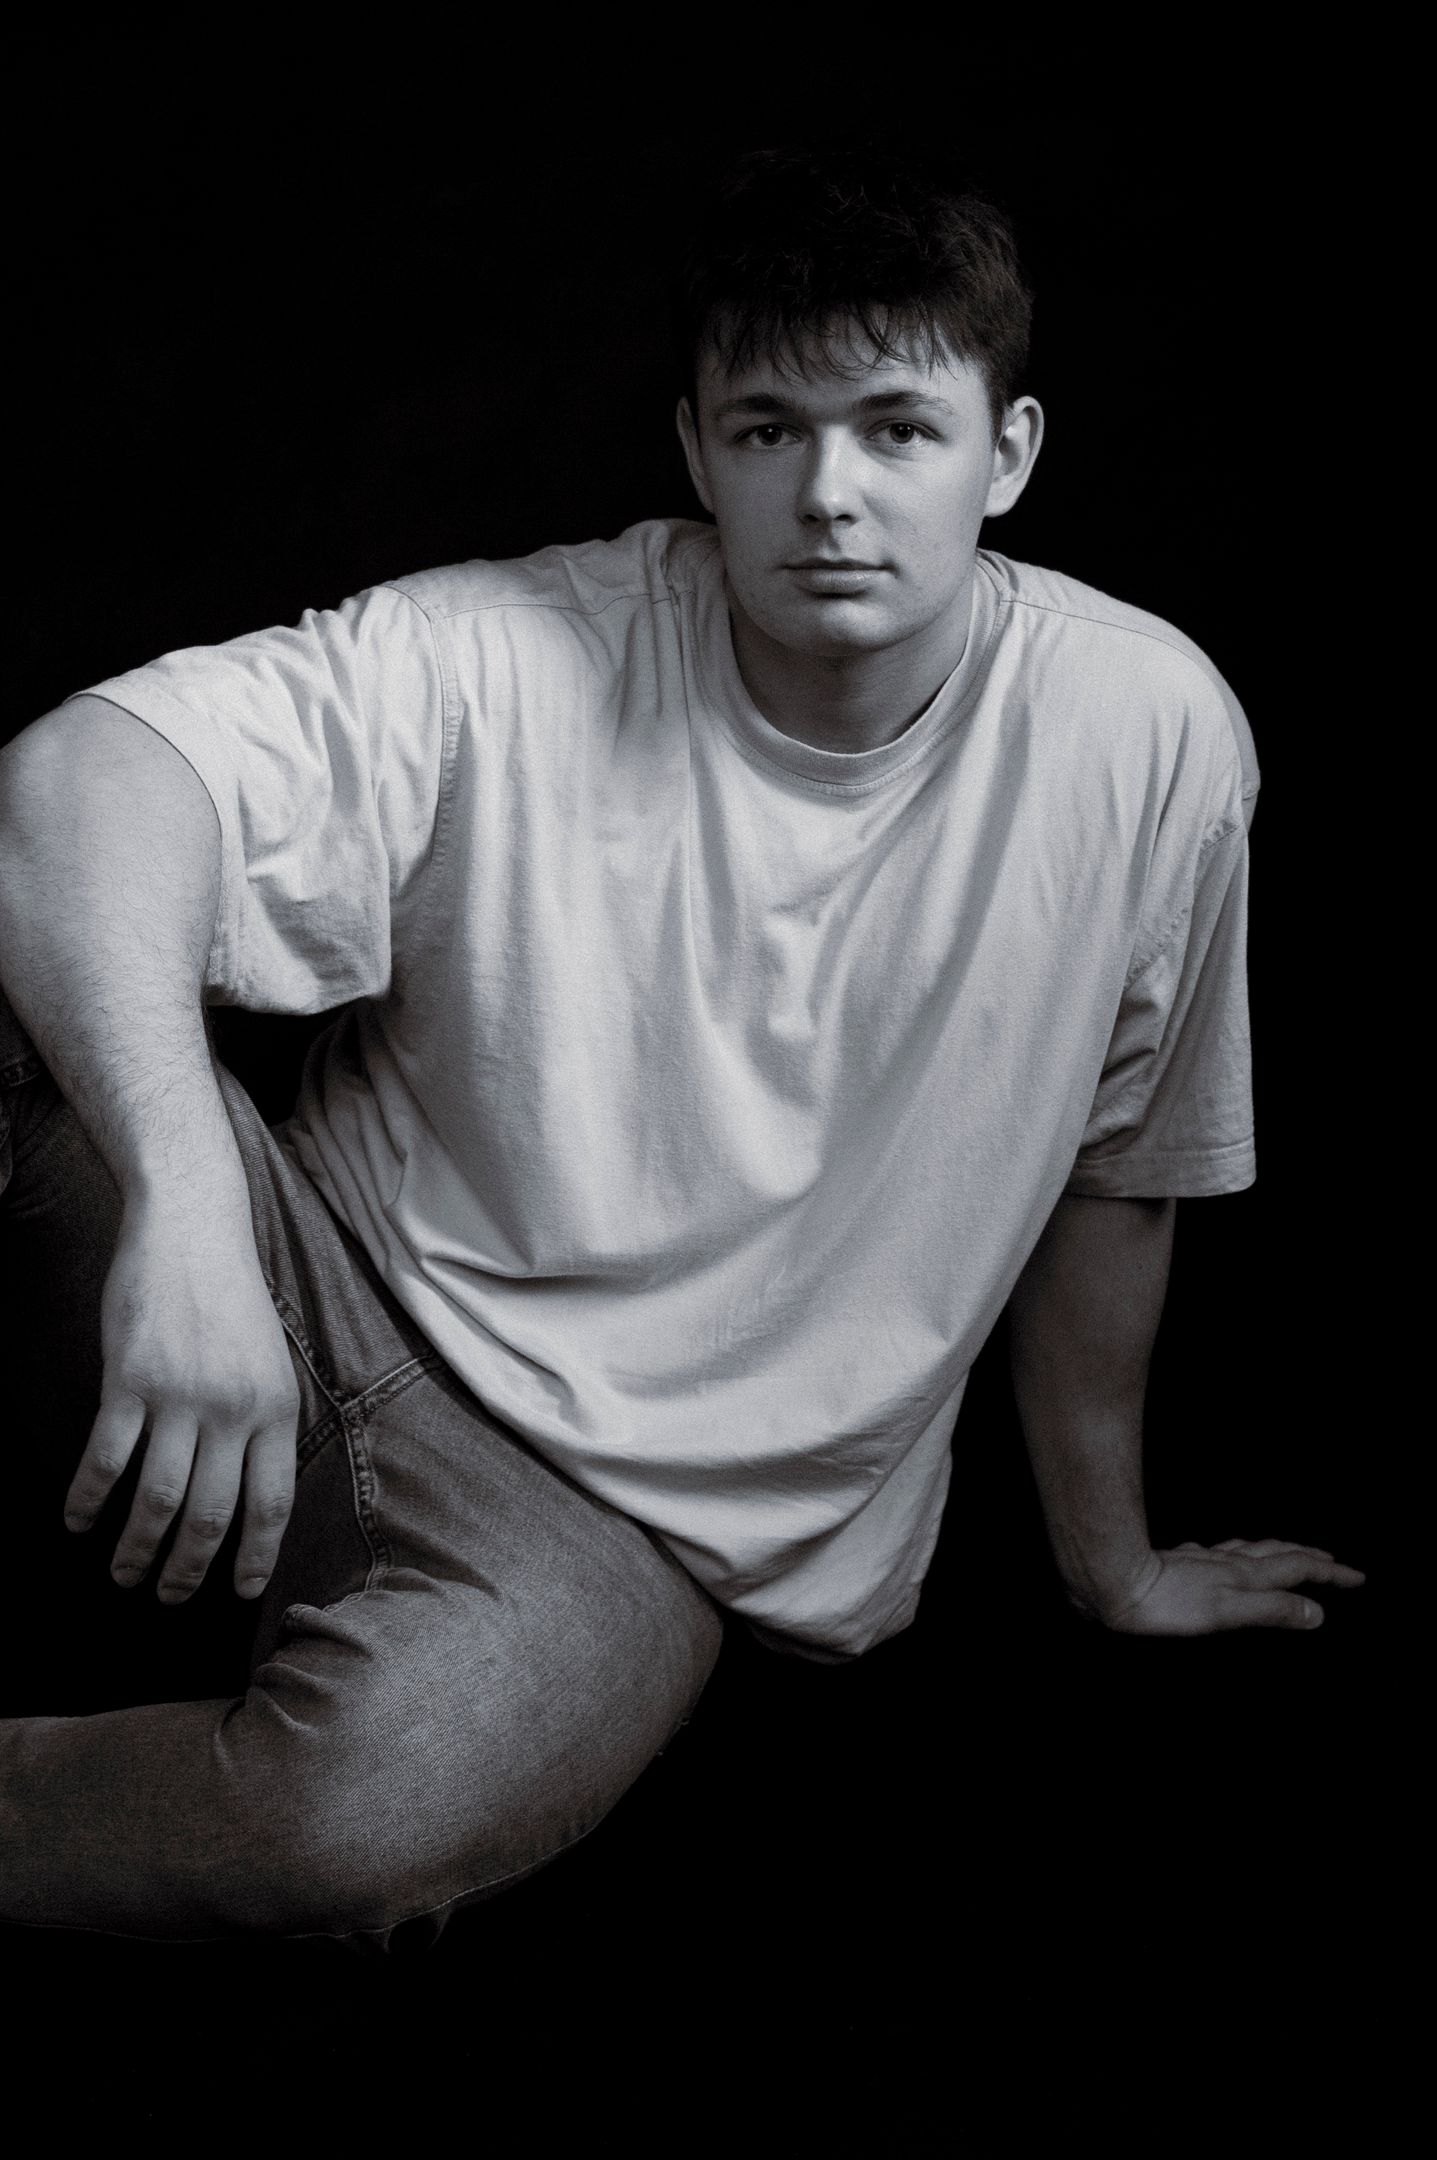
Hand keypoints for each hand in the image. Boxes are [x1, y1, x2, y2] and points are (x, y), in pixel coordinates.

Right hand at [64, 1193, 299, 1602]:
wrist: (193, 1230)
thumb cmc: (230, 1300)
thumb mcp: (270, 1362)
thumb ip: (262, 1425)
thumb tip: (249, 1496)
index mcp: (276, 1408)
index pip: (272, 1503)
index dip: (256, 1557)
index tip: (240, 1593)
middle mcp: (234, 1409)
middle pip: (212, 1515)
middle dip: (188, 1570)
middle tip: (168, 1598)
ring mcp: (181, 1395)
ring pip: (158, 1499)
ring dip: (137, 1548)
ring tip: (123, 1574)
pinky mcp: (130, 1379)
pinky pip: (107, 1458)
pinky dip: (89, 1499)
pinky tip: (77, 1520)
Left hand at [1091, 1539, 1365, 1635]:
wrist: (1112, 1580)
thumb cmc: (1166, 1604)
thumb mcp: (1227, 1612)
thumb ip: (1272, 1610)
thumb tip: (1317, 1613)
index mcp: (1244, 1575)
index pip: (1297, 1569)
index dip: (1330, 1573)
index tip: (1358, 1577)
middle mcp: (1228, 1562)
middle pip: (1279, 1553)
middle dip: (1311, 1557)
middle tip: (1335, 1562)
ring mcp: (1204, 1561)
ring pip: (1252, 1550)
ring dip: (1278, 1551)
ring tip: (1292, 1552)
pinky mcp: (1181, 1564)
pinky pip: (1221, 1554)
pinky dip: (1239, 1554)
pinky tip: (1225, 1556)